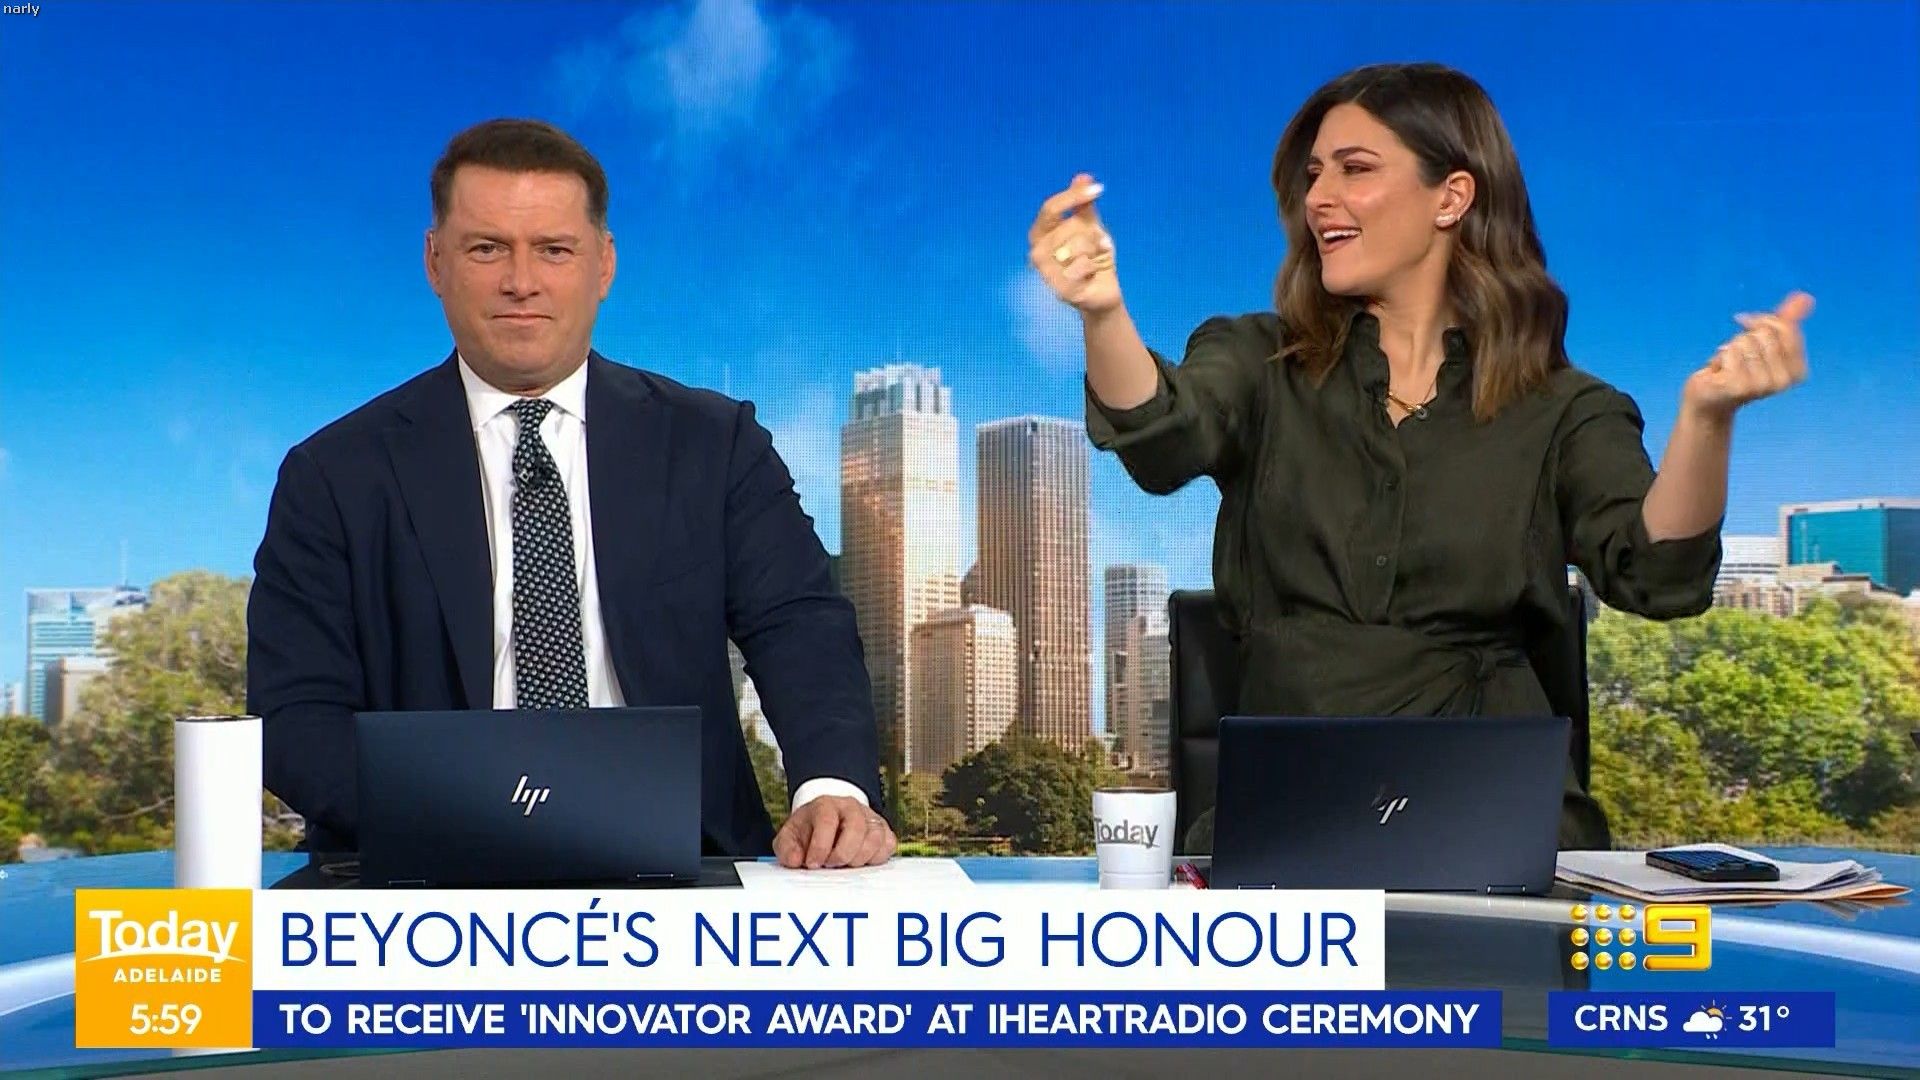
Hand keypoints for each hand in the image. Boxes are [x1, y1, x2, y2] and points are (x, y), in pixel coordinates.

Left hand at [771, 795, 896, 869]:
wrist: (826, 821)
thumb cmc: (809, 832)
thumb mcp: (790, 837)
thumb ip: (786, 849)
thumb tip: (795, 860)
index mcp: (825, 805)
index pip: (827, 822)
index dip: (820, 846)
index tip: (813, 863)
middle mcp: (851, 808)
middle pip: (856, 828)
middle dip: (842, 854)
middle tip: (830, 865)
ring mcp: (870, 818)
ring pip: (875, 838)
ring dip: (859, 858)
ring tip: (845, 864)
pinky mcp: (884, 831)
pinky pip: (889, 845)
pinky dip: (876, 858)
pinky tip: (860, 862)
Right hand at [1028, 173, 1121, 314]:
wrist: (1102, 290)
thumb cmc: (1092, 257)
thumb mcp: (1089, 226)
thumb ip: (1083, 205)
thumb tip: (1083, 176)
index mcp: (1039, 234)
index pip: (1050, 208)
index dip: (1073, 196)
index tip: (1098, 189)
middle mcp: (1036, 253)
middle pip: (1069, 227)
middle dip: (1091, 233)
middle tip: (1099, 245)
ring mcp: (1046, 274)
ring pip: (1077, 248)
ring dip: (1094, 252)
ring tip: (1095, 260)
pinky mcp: (1060, 291)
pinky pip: (1083, 267)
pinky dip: (1094, 268)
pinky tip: (1092, 274)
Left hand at [1681, 291, 1812, 421]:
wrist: (1709, 399)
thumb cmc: (1738, 369)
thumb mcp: (1764, 342)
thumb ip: (1785, 320)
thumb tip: (1805, 298)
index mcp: (1797, 372)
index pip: (1784, 327)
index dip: (1762, 322)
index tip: (1748, 329)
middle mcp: (1783, 382)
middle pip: (1764, 333)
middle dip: (1744, 337)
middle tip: (1737, 356)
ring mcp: (1761, 386)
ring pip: (1745, 342)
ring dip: (1730, 349)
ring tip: (1728, 366)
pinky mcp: (1738, 387)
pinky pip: (1729, 352)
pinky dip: (1719, 357)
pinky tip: (1718, 372)